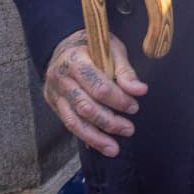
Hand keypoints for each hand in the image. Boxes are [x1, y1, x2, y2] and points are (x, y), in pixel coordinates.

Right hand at [43, 29, 146, 156]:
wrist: (65, 46)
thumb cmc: (93, 45)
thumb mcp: (112, 48)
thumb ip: (125, 70)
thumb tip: (139, 90)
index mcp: (75, 60)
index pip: (98, 85)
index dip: (118, 99)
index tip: (134, 105)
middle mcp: (60, 78)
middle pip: (85, 107)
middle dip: (109, 122)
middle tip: (129, 129)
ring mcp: (54, 93)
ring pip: (74, 121)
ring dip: (96, 138)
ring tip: (114, 148)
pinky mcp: (54, 104)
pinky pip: (69, 124)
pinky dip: (85, 137)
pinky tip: (99, 145)